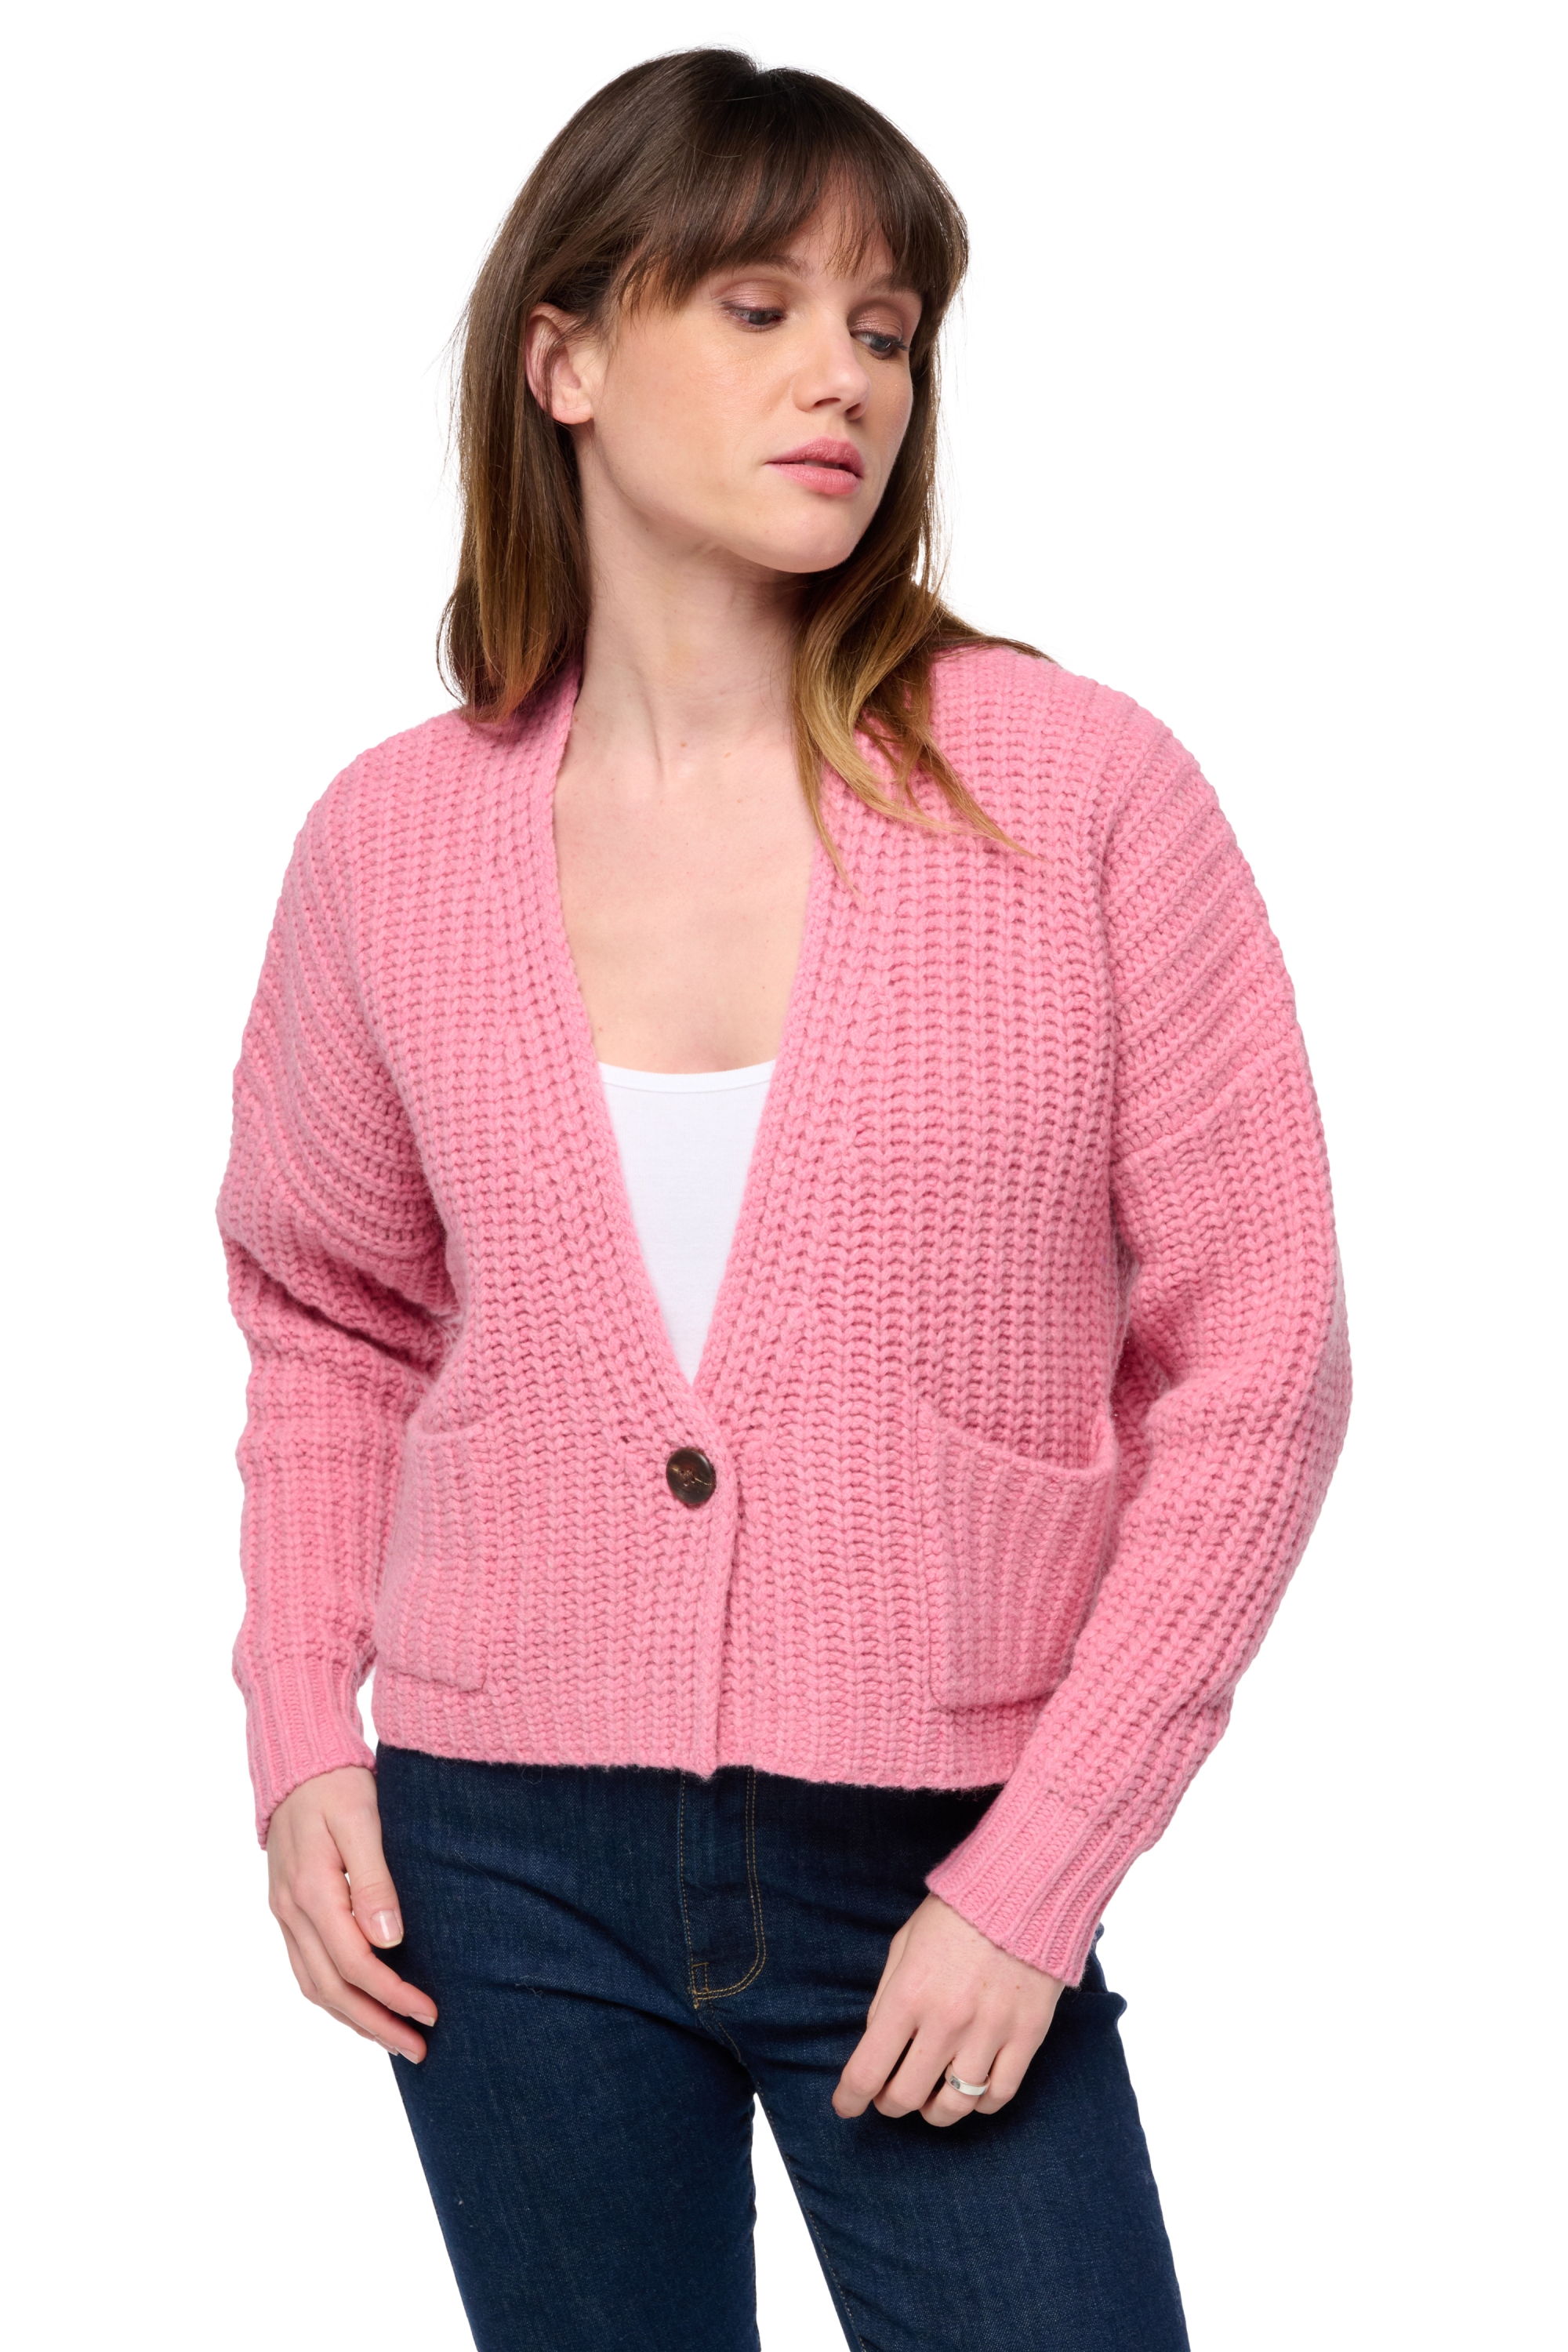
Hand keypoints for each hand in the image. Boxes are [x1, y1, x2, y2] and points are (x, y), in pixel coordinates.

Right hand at [266, 1765, 436, 2061]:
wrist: (298, 1759)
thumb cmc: (337, 1783)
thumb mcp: (362, 1819)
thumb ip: (375, 1879)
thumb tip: (390, 1940)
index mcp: (312, 1891)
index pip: (354, 1964)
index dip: (393, 1995)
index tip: (430, 2013)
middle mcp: (291, 1911)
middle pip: (331, 1989)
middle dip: (376, 2024)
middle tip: (419, 2049)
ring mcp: (284, 1914)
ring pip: (314, 1987)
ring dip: (354, 2020)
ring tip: (394, 2041)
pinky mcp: (287, 1910)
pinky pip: (307, 1969)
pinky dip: (334, 1998)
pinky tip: (360, 2007)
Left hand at [832, 1893, 1062, 2126]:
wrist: (1023, 1890)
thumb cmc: (956, 1914)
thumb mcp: (903, 1944)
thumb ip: (886, 1997)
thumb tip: (876, 2045)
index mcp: (908, 1995)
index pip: (867, 2070)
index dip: (849, 2098)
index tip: (845, 2106)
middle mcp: (947, 2021)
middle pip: (906, 2096)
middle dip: (889, 2105)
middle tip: (889, 2098)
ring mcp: (990, 2032)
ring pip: (955, 2106)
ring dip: (934, 2112)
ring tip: (929, 2101)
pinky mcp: (1027, 2035)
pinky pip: (1000, 2094)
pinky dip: (980, 2103)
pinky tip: (971, 2091)